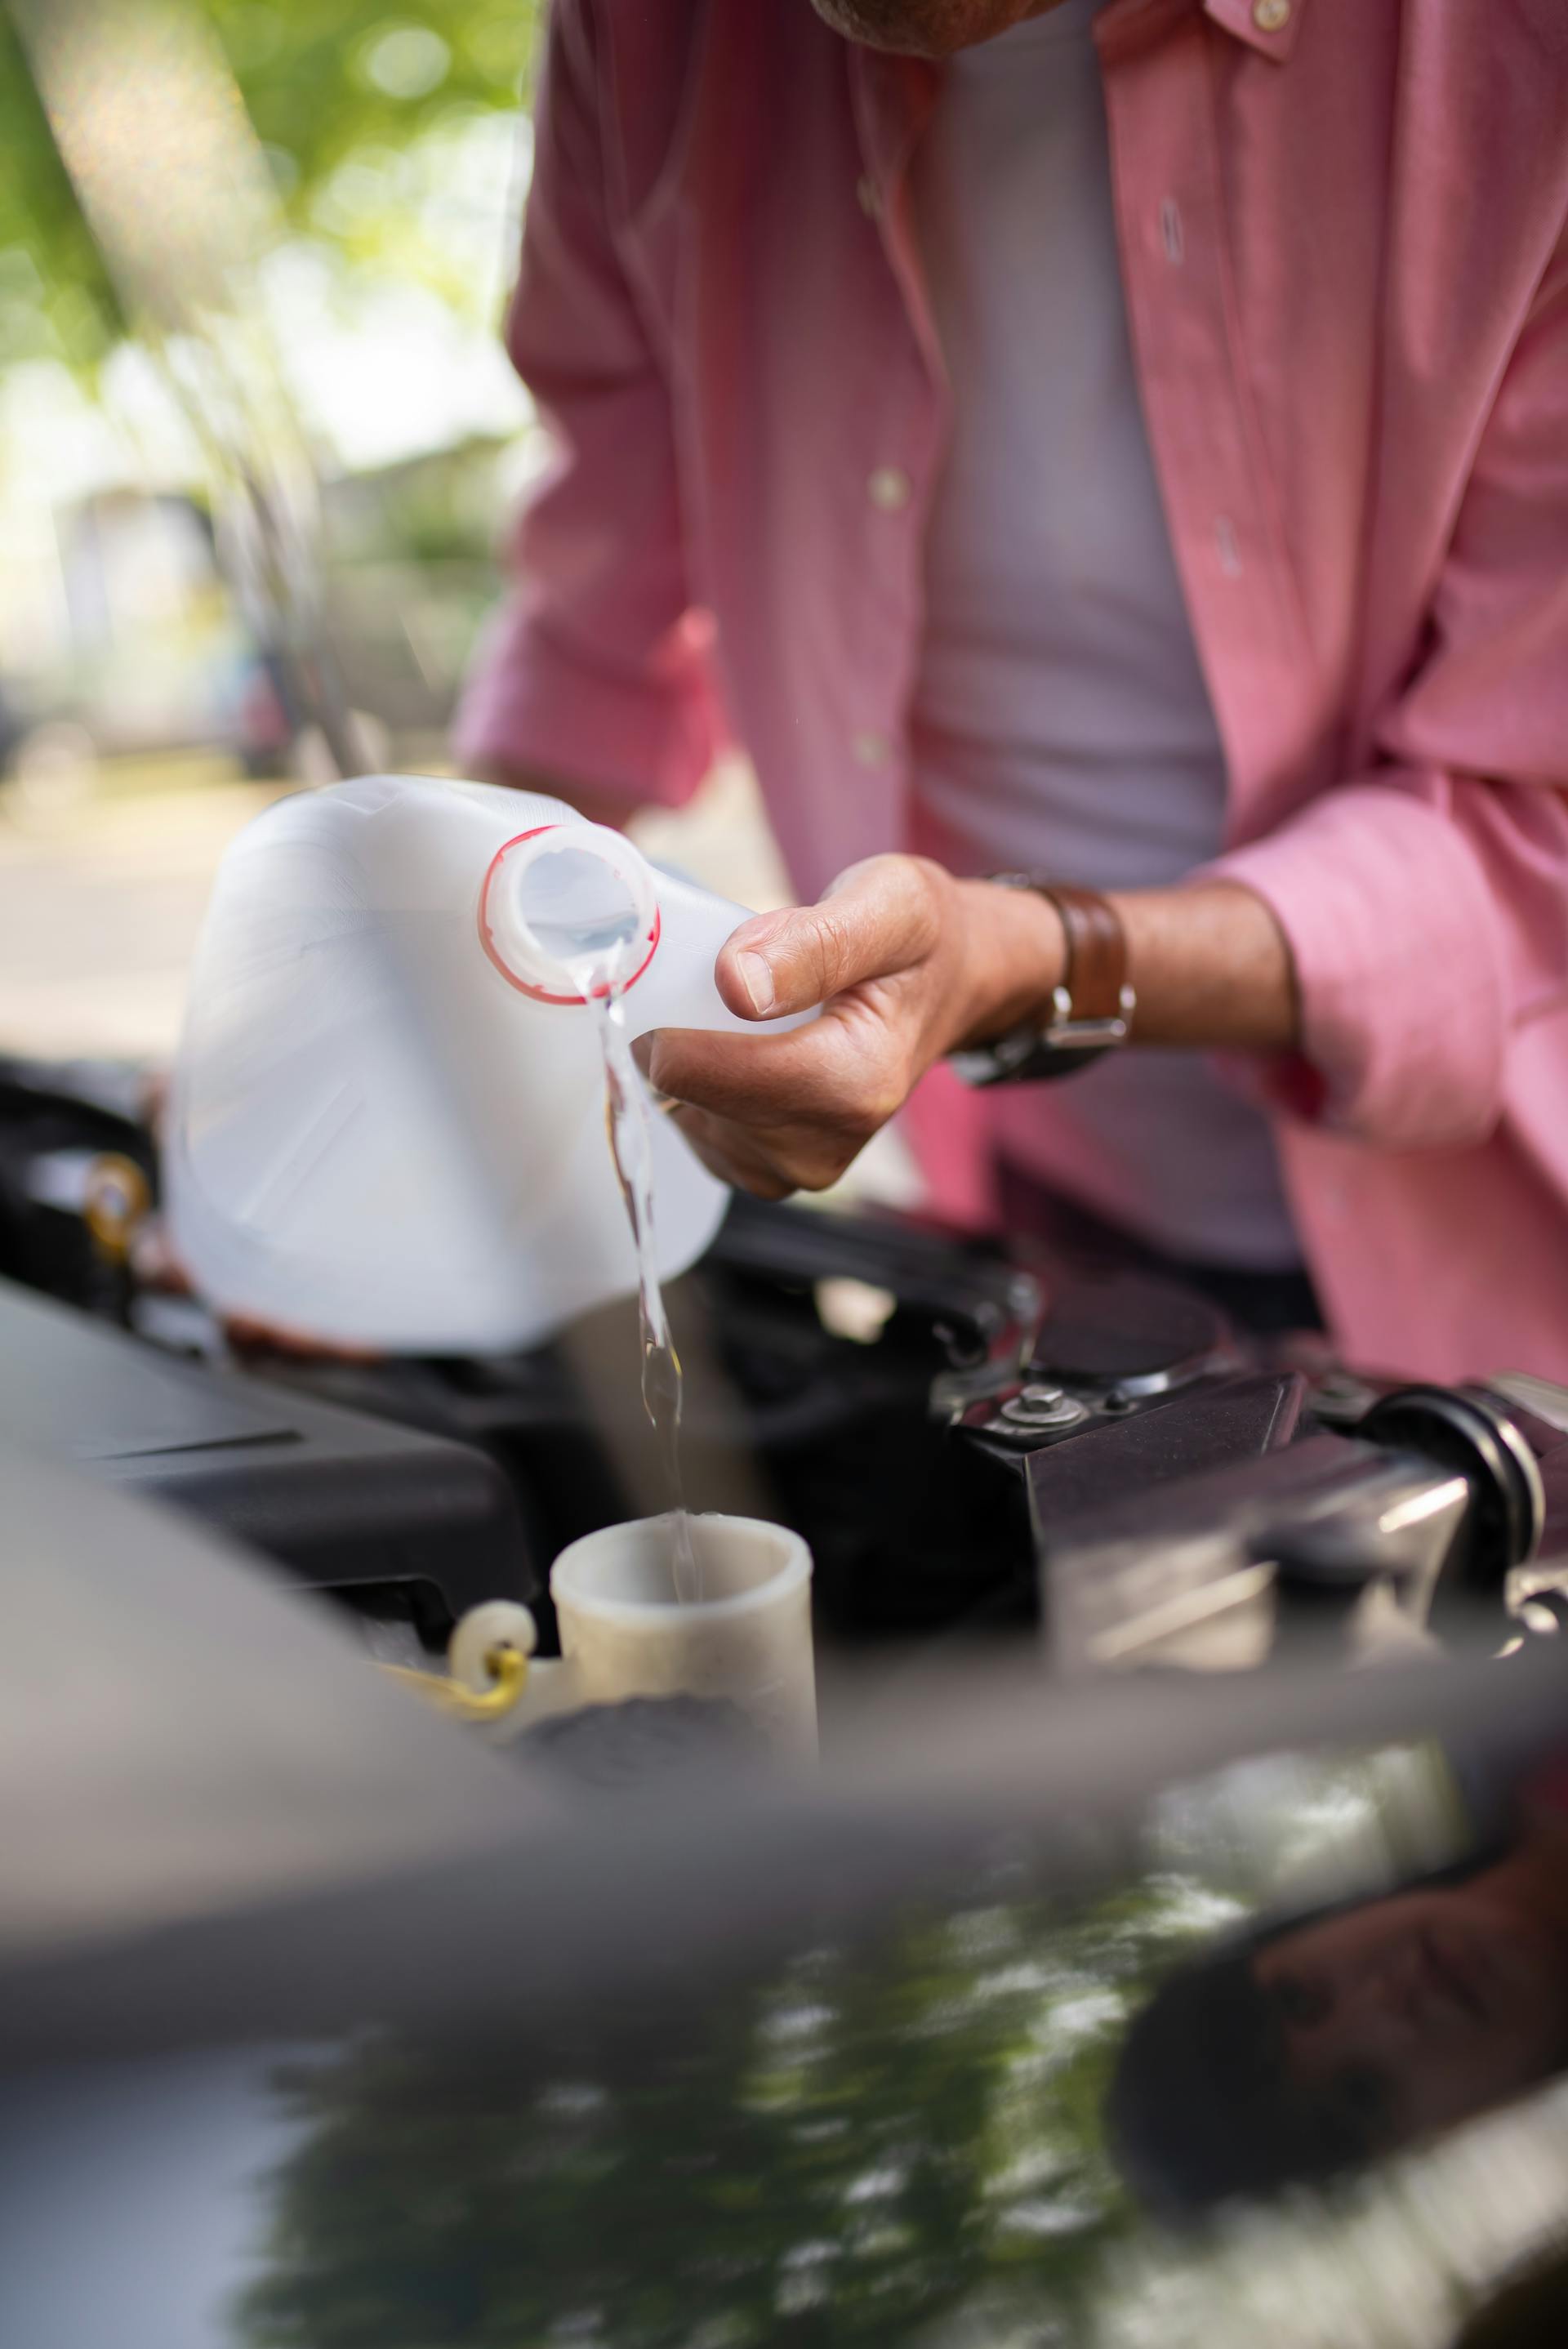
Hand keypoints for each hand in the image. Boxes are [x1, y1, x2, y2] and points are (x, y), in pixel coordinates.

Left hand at [637, 855, 1064, 1197]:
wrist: (954, 987)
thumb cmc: (921, 943)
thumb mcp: (889, 905)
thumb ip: (814, 942)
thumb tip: (737, 983)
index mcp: (851, 1083)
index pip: (698, 1071)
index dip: (672, 1012)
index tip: (699, 964)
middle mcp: (820, 1145)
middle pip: (684, 1089)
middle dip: (690, 1025)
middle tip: (741, 979)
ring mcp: (791, 1167)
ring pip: (680, 1107)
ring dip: (696, 1050)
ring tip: (756, 1013)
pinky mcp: (767, 1172)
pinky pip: (693, 1123)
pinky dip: (703, 1079)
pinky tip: (748, 1047)